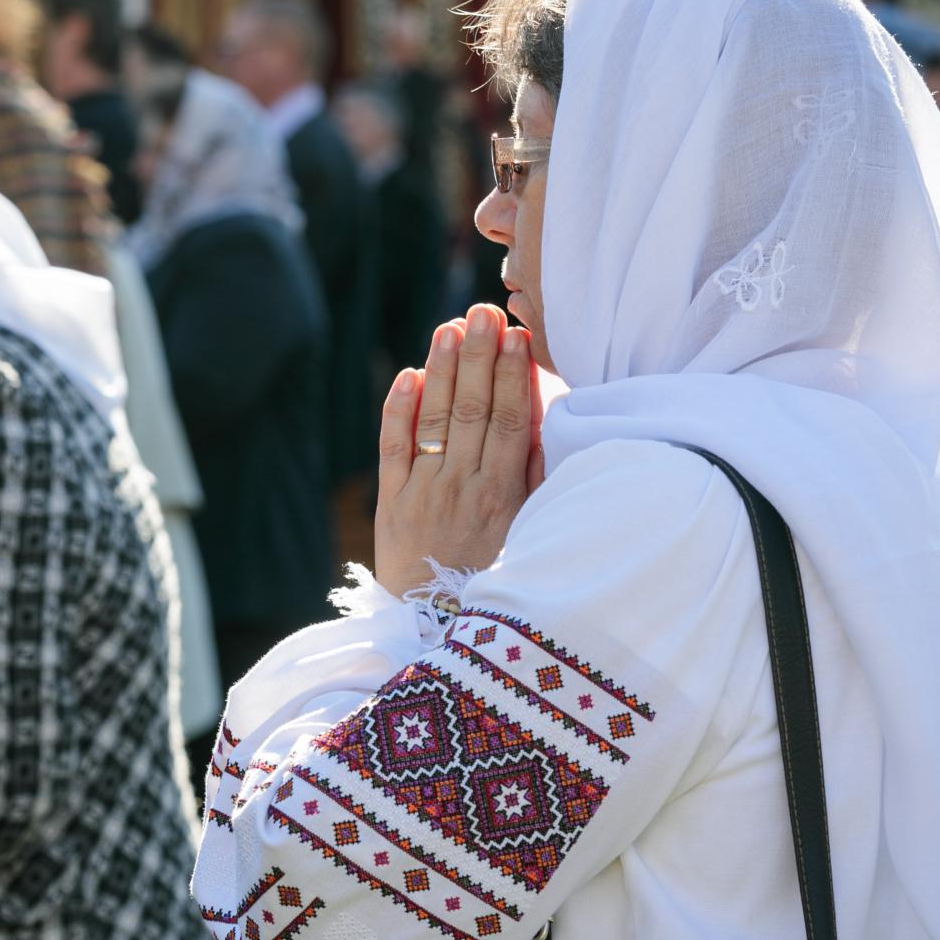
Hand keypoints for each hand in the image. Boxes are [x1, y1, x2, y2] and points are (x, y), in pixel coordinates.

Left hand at [374, 304, 541, 596]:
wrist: (441, 626)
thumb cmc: (496, 574)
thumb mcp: (531, 530)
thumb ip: (538, 476)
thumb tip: (549, 417)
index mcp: (505, 496)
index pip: (512, 422)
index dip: (513, 376)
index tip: (515, 336)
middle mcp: (463, 489)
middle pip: (473, 411)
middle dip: (478, 358)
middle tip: (481, 312)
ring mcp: (424, 494)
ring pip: (435, 421)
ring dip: (442, 370)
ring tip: (449, 328)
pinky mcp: (391, 504)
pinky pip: (393, 450)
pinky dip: (399, 411)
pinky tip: (408, 374)